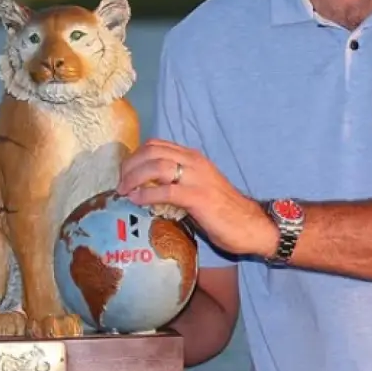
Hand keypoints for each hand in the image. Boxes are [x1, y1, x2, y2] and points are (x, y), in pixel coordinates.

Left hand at [117, 139, 278, 258]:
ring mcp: (197, 178)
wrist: (251, 225)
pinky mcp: (198, 197)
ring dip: (134, 178)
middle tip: (120, 184)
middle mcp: (194, 162)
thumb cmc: (223, 211)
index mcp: (193, 157)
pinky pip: (166, 191)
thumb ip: (177, 182)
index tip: (124, 174)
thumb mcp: (197, 187)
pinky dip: (147, 194)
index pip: (156, 145)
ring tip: (124, 192)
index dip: (135, 156)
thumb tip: (148, 188)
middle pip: (151, 152)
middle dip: (129, 166)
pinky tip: (137, 201)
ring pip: (156, 166)